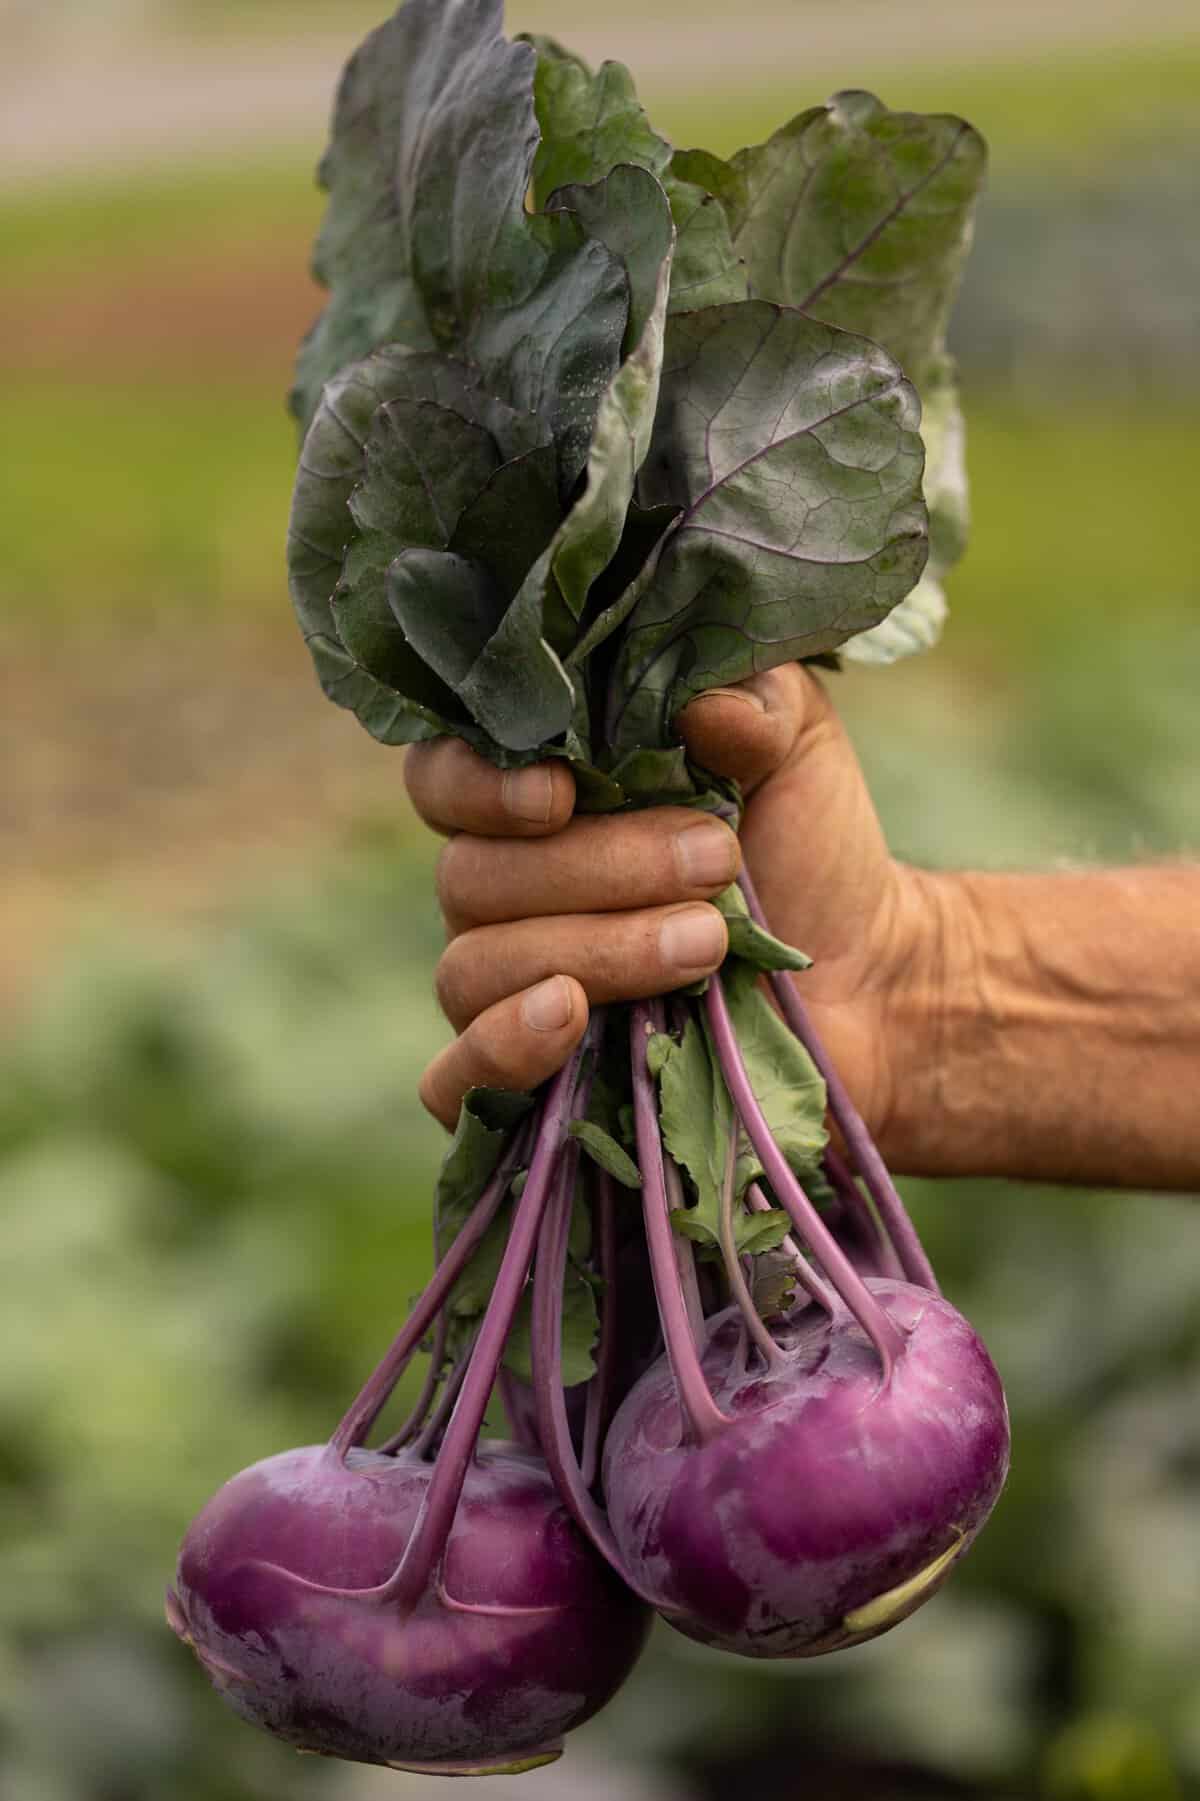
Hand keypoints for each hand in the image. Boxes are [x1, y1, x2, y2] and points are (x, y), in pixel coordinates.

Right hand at [404, 666, 939, 1161]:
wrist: (869, 979)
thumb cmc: (806, 852)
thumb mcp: (795, 753)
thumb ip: (753, 705)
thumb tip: (704, 707)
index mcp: (535, 803)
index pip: (442, 779)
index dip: (479, 785)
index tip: (563, 790)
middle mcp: (502, 895)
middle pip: (471, 877)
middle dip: (597, 868)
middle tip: (716, 859)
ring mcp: (507, 994)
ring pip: (476, 969)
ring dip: (594, 949)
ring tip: (708, 941)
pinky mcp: (528, 1086)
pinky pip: (458, 1080)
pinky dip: (499, 1050)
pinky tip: (570, 1019)